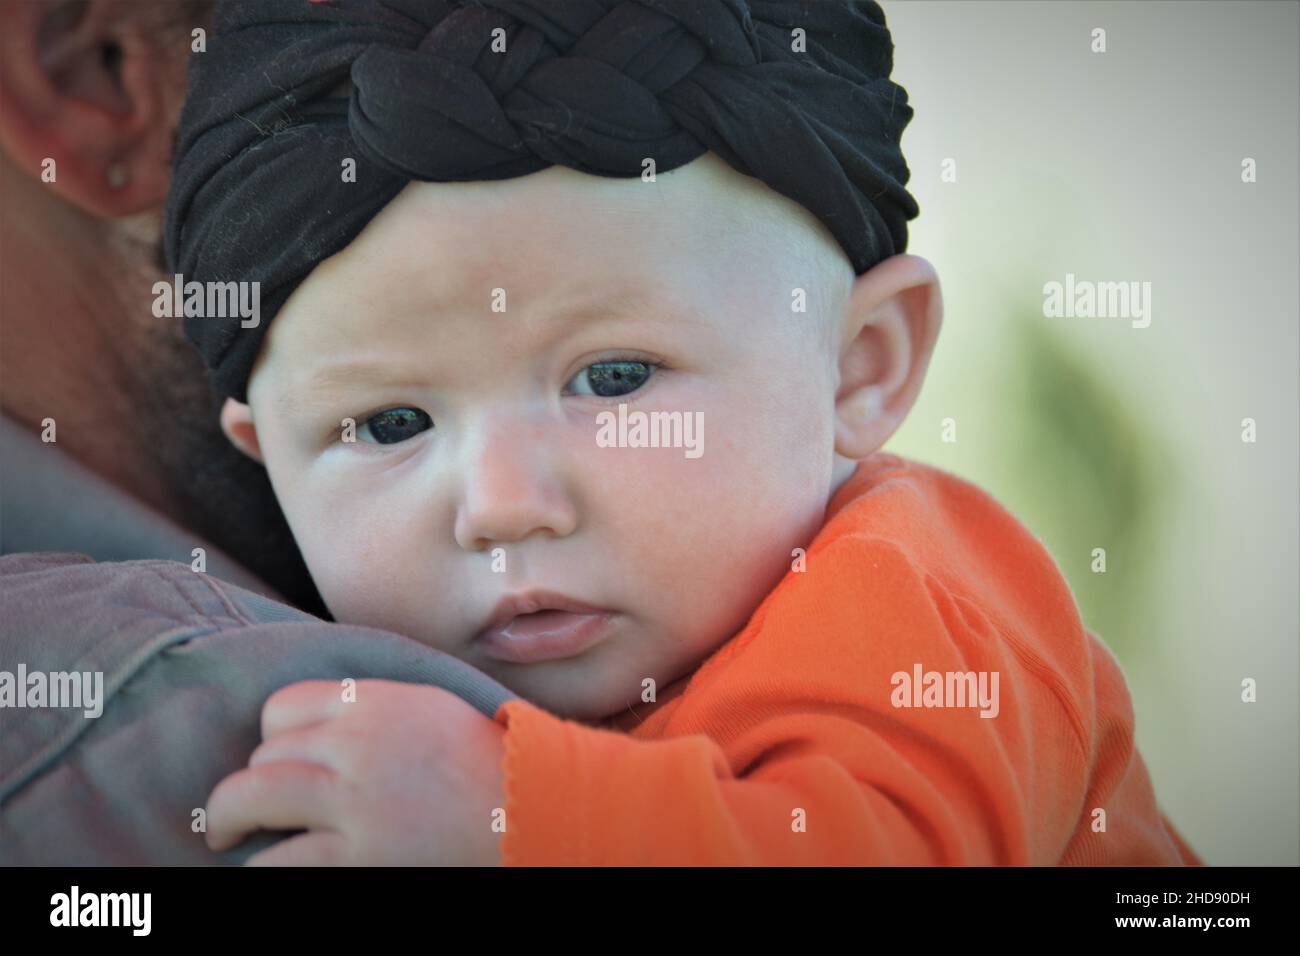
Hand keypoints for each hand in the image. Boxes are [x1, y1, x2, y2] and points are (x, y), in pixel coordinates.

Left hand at [205, 679, 506, 864]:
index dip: (269, 740)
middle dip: (247, 785)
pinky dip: (261, 866)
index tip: (275, 764)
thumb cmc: (482, 763)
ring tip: (229, 836)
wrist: (529, 809)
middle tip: (242, 812)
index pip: (281, 707)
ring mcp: (355, 801)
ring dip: (229, 819)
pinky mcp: (359, 855)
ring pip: (249, 796)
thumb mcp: (426, 707)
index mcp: (375, 701)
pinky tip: (267, 868)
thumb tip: (306, 727)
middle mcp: (358, 743)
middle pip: (263, 754)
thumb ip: (369, 707)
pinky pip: (276, 860)